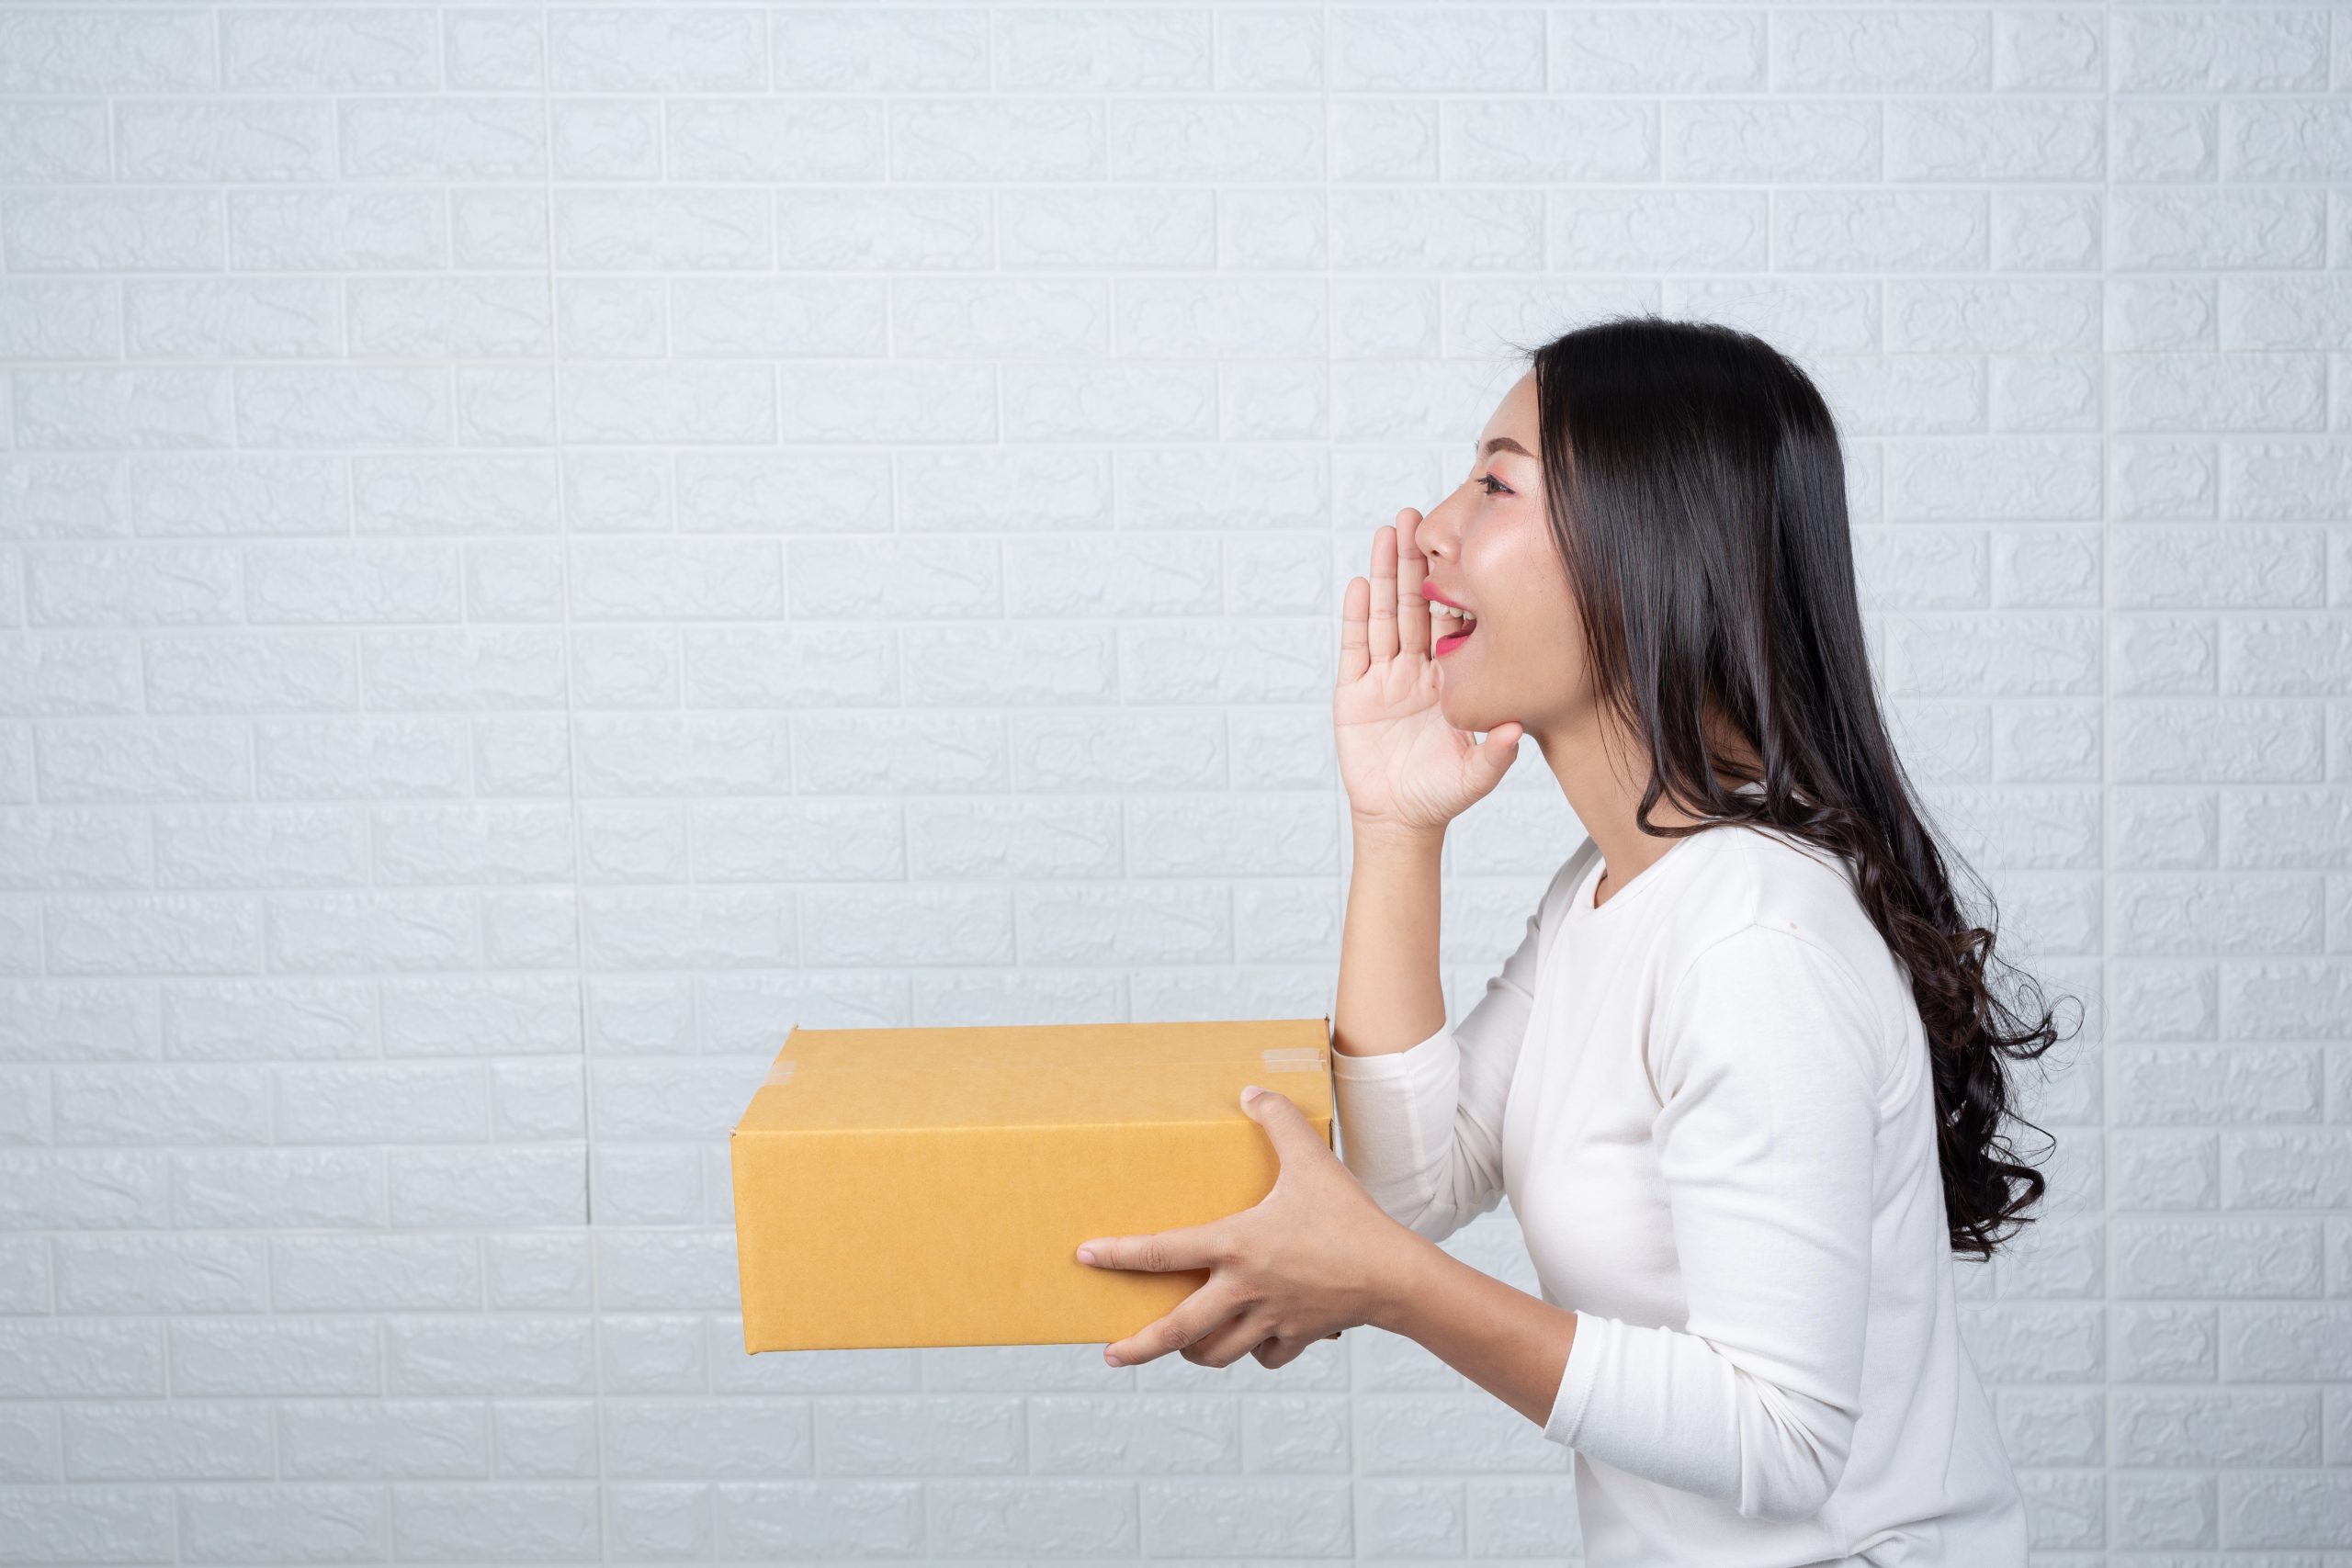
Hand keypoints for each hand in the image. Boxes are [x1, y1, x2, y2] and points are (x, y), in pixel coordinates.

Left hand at [1073, 1084, 1419, 1369]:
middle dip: (1139, 1346)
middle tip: (1113, 1353)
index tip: (1085, 1257)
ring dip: (1194, 1350)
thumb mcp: (1312, 1160)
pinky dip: (1255, 1350)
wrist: (1395, 1275)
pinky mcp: (1295, 1337)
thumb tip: (1250, 1091)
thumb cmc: (1349, 1216)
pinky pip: (1265, 1354)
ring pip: (1215, 1351)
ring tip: (1183, 1344)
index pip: (1162, 1252)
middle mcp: (1242, 1290)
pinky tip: (1255, 1340)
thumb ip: (1277, 1121)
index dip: (1119, 1254)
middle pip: (1177, 1329)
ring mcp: (1267, 1320)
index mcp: (1235, 1246)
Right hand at [1336, 509, 1522, 834]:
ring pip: (1384, 616)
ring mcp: (1384, 678)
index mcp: (1448, 677)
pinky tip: (1361, 583)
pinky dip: (1357, 616)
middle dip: (1413, 561)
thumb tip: (1517, 730)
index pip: (1450, 620)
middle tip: (1415, 516)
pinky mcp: (1354, 694)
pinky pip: (1356, 648)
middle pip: (1413, 605)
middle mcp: (1416, 670)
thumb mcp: (1477, 773)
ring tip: (1387, 533)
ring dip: (1385, 575)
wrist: (1401, 820)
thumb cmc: (1443, 795)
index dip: (1451, 583)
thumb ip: (1496, 752)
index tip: (1459, 543)